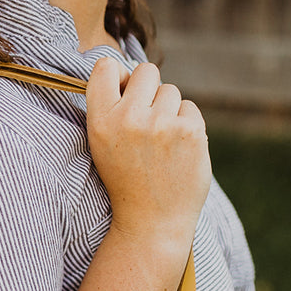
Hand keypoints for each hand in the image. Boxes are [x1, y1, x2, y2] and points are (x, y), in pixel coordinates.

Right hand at [84, 58, 211, 253]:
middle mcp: (129, 119)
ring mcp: (161, 124)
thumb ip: (112, 108)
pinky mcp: (190, 131)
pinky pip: (190, 108)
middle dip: (150, 91)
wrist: (152, 224)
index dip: (119, 75)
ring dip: (169, 112)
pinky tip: (177, 152)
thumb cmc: (127, 182)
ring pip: (171, 91)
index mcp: (100, 121)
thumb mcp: (104, 146)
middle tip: (148, 126)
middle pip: (146, 71)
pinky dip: (187, 126)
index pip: (106, 67)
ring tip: (161, 147)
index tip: (125, 93)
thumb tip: (130, 72)